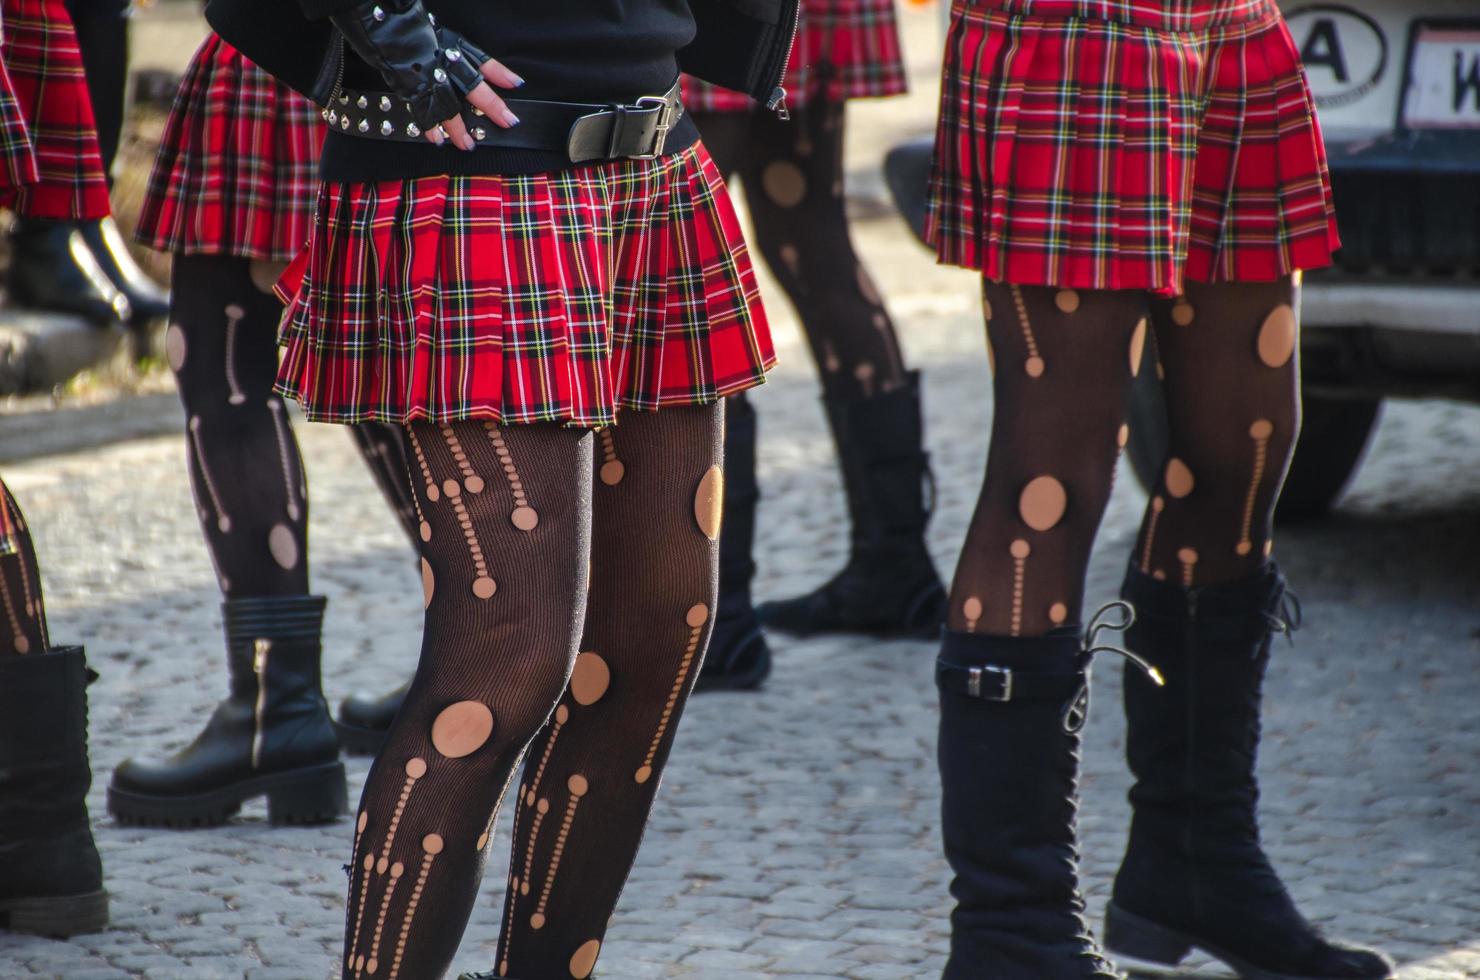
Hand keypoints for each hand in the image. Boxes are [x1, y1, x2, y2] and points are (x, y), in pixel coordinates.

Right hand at [422, 28, 522, 149]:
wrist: (393, 34)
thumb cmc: (428, 41)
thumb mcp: (458, 45)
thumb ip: (485, 66)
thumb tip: (515, 82)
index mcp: (455, 53)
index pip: (483, 64)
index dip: (501, 74)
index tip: (518, 85)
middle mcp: (444, 66)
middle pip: (472, 88)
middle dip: (491, 105)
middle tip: (507, 121)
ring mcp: (427, 79)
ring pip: (446, 107)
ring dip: (458, 128)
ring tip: (468, 145)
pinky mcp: (411, 90)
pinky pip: (421, 112)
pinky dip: (430, 129)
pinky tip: (438, 140)